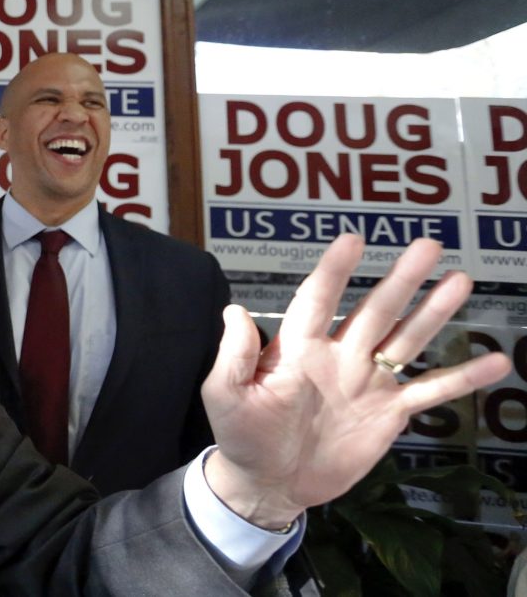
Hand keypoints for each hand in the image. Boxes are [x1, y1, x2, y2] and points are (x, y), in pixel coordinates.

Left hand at [201, 235, 510, 528]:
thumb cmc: (242, 436)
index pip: (317, 300)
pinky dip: (461, 378)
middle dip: (401, 280)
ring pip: (406, 339)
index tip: (352, 241)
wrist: (268, 483)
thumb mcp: (226, 395)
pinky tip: (497, 362)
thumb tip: (233, 310)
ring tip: (461, 280)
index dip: (334, 272)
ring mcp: (367, 383)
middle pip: (375, 310)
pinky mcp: (388, 413)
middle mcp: (339, 356)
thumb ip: (235, 356)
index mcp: (299, 348)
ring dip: (433, 312)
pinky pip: (429, 391)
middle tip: (428, 246)